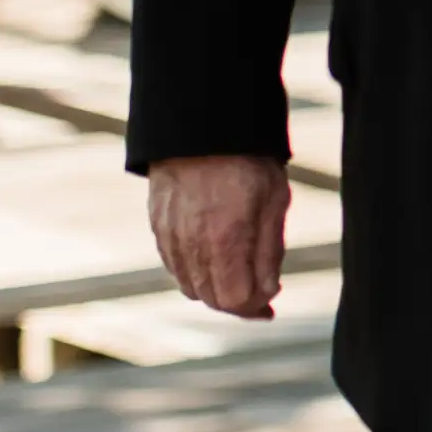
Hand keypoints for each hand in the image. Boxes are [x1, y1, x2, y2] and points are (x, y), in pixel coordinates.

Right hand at [149, 155, 290, 317]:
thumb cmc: (248, 160)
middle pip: (211, 299)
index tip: (271, 301)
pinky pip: (174, 265)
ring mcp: (170, 236)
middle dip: (237, 301)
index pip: (235, 300)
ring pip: (190, 286)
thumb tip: (267, 294)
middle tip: (258, 291)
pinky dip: (193, 271)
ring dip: (214, 288)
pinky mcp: (157, 225)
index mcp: (225, 240)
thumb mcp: (274, 202)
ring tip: (237, 273)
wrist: (204, 123)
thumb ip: (269, 253)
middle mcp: (192, 244)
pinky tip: (213, 257)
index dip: (255, 307)